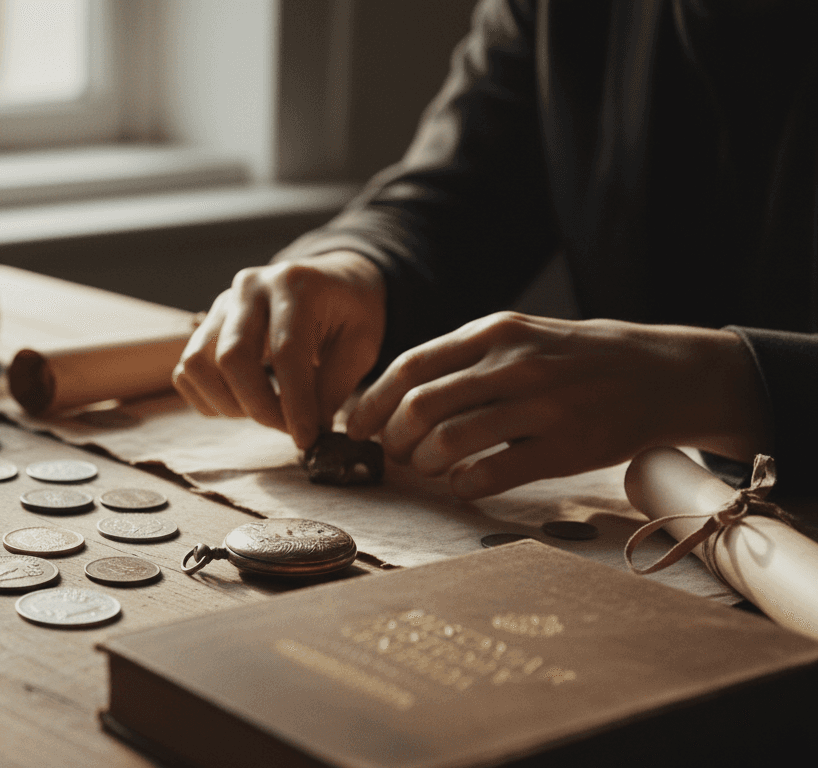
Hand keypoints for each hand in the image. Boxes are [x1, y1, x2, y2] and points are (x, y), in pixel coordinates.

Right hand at [173, 251, 386, 449]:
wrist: (330, 283)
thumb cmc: (350, 314)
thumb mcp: (361, 345)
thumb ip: (334, 386)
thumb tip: (310, 432)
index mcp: (295, 284)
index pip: (286, 350)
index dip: (295, 402)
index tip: (306, 438)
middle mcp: (250, 287)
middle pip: (232, 356)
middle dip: (259, 407)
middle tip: (287, 429)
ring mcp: (221, 304)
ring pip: (198, 363)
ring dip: (228, 403)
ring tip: (262, 411)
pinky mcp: (205, 324)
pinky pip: (187, 370)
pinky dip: (208, 398)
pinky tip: (242, 402)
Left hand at [346, 312, 770, 498]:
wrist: (662, 374)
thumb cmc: (575, 360)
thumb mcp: (520, 338)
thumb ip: (464, 360)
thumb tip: (395, 396)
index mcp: (495, 332)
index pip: (411, 366)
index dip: (373, 402)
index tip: (356, 427)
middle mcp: (514, 364)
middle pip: (420, 407)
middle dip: (394, 438)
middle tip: (396, 454)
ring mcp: (542, 405)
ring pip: (449, 442)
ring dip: (425, 464)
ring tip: (429, 469)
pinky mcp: (565, 447)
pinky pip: (490, 473)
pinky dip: (463, 485)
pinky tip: (463, 485)